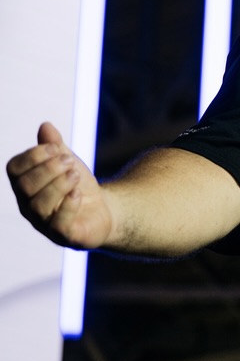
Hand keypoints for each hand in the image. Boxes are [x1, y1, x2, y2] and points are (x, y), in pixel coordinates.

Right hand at [6, 122, 112, 249]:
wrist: (104, 211)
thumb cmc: (78, 185)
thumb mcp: (68, 162)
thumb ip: (55, 147)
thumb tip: (45, 125)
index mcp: (25, 185)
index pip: (14, 169)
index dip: (32, 155)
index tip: (55, 147)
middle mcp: (28, 205)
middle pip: (25, 186)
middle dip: (48, 169)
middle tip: (69, 161)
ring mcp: (44, 223)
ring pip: (39, 205)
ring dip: (59, 184)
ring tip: (75, 174)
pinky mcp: (64, 235)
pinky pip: (58, 224)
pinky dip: (68, 206)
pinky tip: (78, 193)